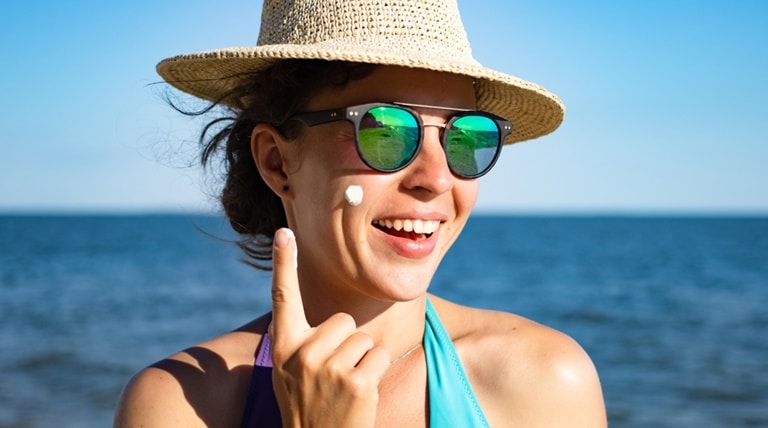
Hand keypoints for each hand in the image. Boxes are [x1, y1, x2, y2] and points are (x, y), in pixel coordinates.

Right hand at [270, 228, 389, 427]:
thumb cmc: (306, 404)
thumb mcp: (288, 372)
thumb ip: (300, 341)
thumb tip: (318, 315)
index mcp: (283, 346)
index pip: (282, 297)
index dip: (284, 263)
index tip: (284, 232)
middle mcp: (302, 354)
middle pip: (342, 320)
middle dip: (345, 343)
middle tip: (332, 374)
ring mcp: (329, 368)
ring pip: (363, 339)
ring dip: (360, 360)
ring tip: (343, 386)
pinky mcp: (357, 382)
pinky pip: (378, 357)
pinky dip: (374, 373)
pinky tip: (358, 395)